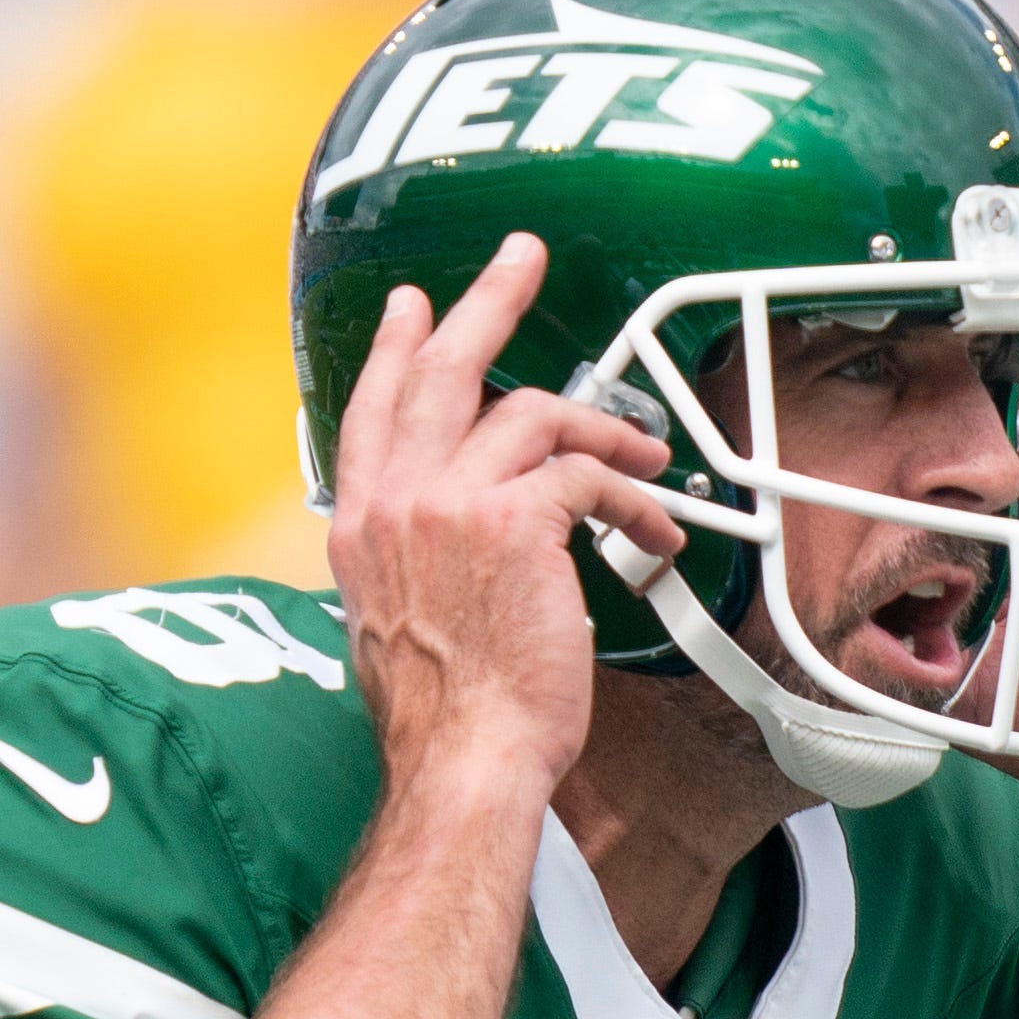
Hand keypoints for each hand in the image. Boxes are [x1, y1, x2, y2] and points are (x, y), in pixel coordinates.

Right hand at [323, 234, 686, 808]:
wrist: (462, 761)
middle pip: (440, 370)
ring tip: (648, 451)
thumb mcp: (394, 629)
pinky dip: (636, 498)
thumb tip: (453, 547)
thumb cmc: (444, 723)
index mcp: (360, 529)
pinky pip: (587, 475)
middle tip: (522, 258)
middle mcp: (394, 503)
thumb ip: (410, 568)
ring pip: (533, 412)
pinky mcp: (516, 522)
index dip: (395, 350)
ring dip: (605, 427)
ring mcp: (450, 505)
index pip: (371, 412)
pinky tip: (659, 532)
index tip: (414, 306)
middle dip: (488, 301)